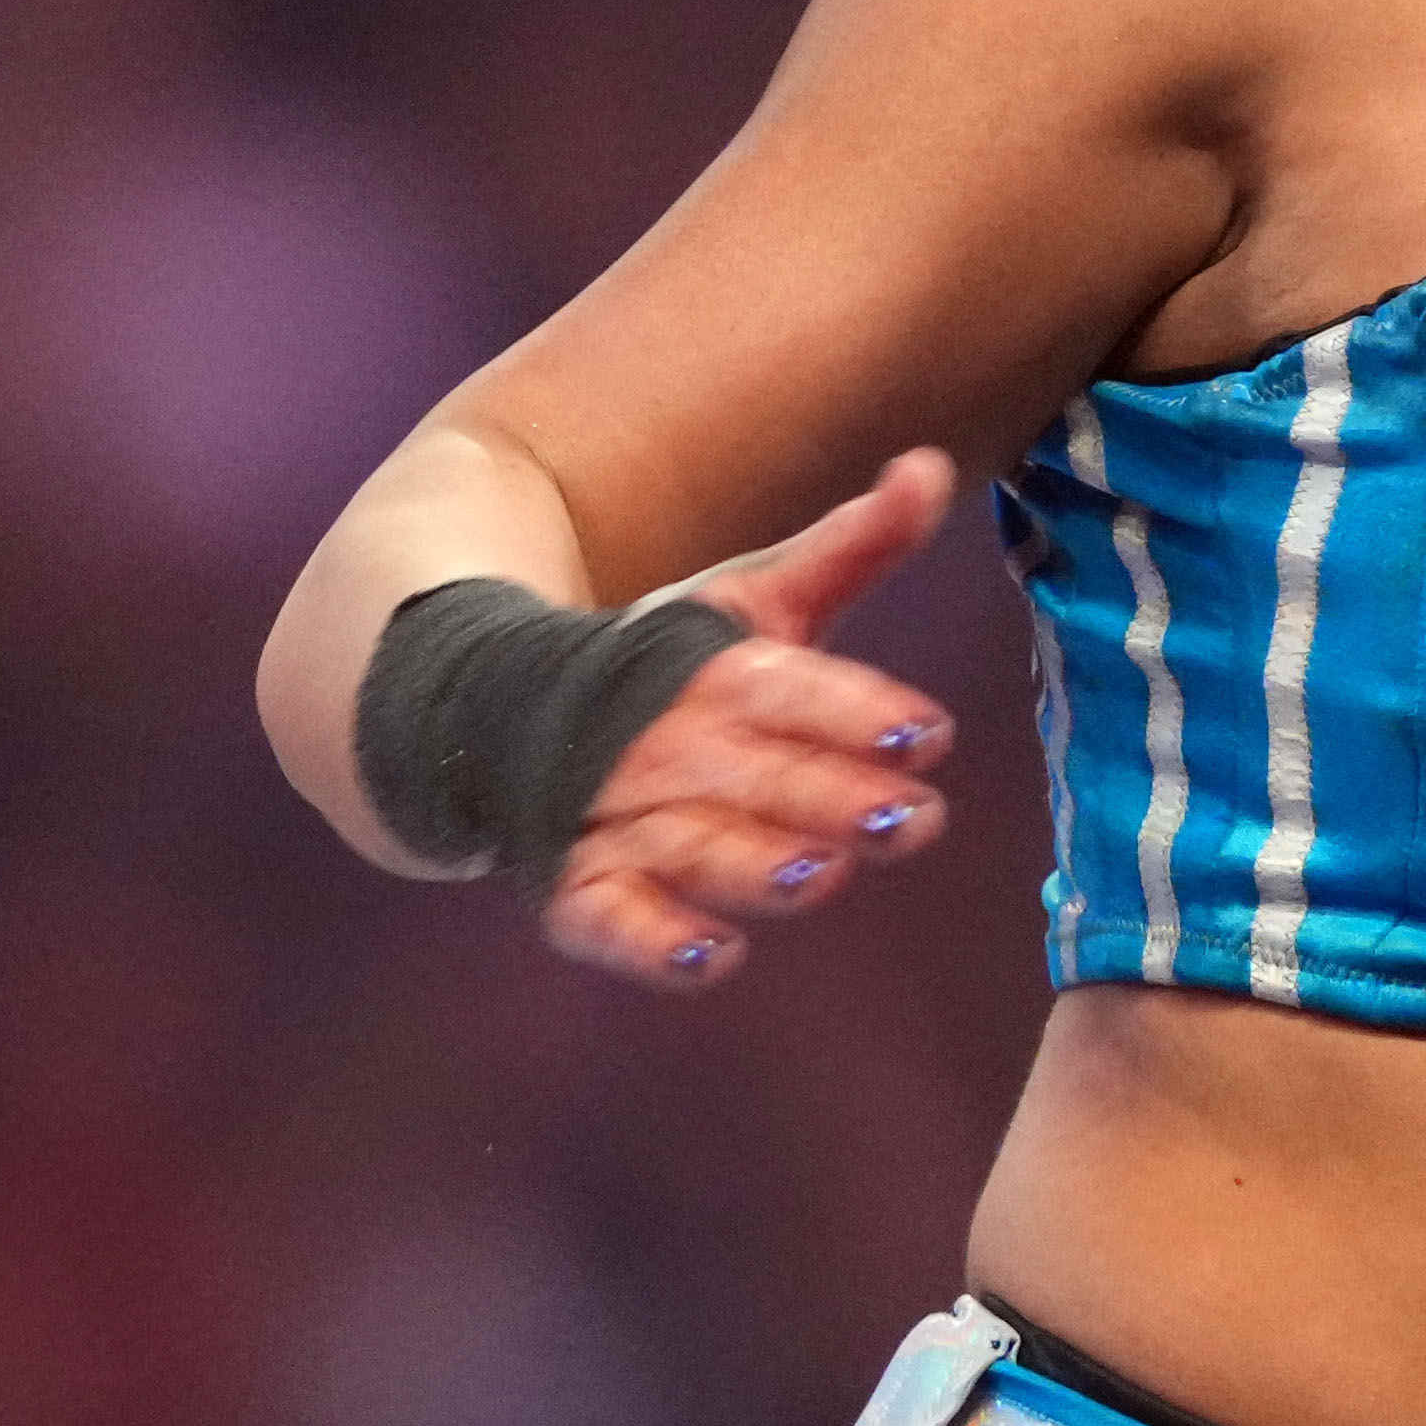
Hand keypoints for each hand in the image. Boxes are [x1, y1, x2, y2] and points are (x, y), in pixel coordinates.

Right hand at [554, 450, 970, 990]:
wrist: (492, 702)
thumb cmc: (658, 660)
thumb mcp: (753, 598)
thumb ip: (850, 547)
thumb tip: (933, 465)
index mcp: (714, 669)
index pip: (791, 688)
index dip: (856, 711)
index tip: (928, 734)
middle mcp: (668, 745)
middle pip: (759, 776)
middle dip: (832, 797)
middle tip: (910, 819)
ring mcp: (617, 819)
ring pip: (692, 848)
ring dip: (754, 867)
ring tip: (820, 880)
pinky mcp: (576, 888)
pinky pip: (610, 920)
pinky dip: (653, 944)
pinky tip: (711, 960)